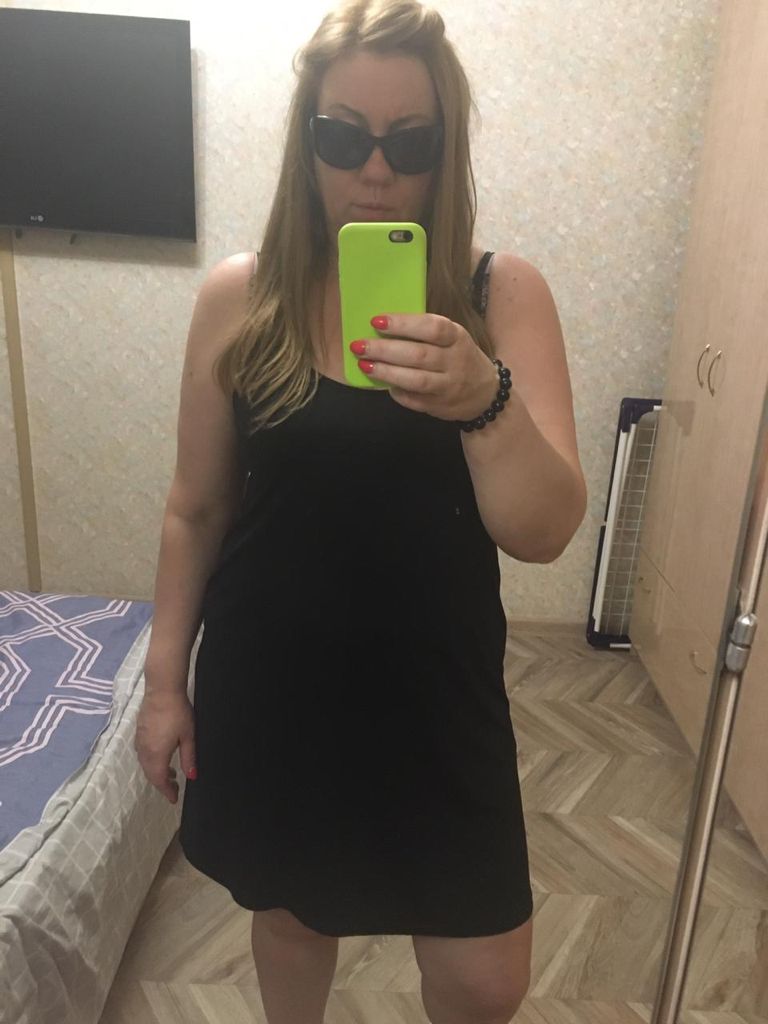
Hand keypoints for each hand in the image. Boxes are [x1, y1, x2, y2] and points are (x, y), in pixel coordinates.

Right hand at [134, 690, 195, 803]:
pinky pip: (143, 755)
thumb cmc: (178, 713)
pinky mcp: (138, 732)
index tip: (174, 799)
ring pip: (146, 765)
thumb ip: (189, 758)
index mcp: (157, 755)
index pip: (160, 780)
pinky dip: (152, 762)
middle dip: (162, 784)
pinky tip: (161, 757)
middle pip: (151, 774)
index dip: (167, 791)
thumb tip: (191, 777)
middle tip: (175, 788)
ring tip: (172, 774)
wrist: (162, 690)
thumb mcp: (188, 736)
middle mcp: (145, 751)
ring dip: (157, 773)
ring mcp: (139, 741)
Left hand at [350, 313, 498, 421]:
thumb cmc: (460, 358)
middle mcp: (455, 361)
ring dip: (386, 372)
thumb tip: (383, 326)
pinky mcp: (440, 406)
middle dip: (385, 350)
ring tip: (364, 365)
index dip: (403, 324)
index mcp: (457, 338)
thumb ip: (426, 332)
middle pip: (418, 355)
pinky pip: (414, 400)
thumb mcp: (453, 338)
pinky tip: (384, 385)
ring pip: (415, 380)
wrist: (486, 394)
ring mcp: (448, 386)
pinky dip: (397, 393)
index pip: (432, 327)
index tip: (376, 321)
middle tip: (359, 346)